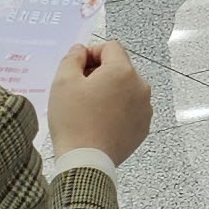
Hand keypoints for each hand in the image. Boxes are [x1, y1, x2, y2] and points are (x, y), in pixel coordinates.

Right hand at [48, 38, 155, 161]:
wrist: (86, 161)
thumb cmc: (73, 120)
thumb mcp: (63, 82)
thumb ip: (72, 58)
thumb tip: (81, 50)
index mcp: (123, 71)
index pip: (111, 47)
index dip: (92, 53)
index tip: (78, 69)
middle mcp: (141, 86)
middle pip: (120, 68)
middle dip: (100, 73)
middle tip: (79, 90)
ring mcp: (145, 108)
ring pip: (126, 89)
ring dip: (110, 91)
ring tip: (89, 108)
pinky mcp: (144, 127)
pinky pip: (130, 109)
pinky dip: (117, 110)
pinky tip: (100, 122)